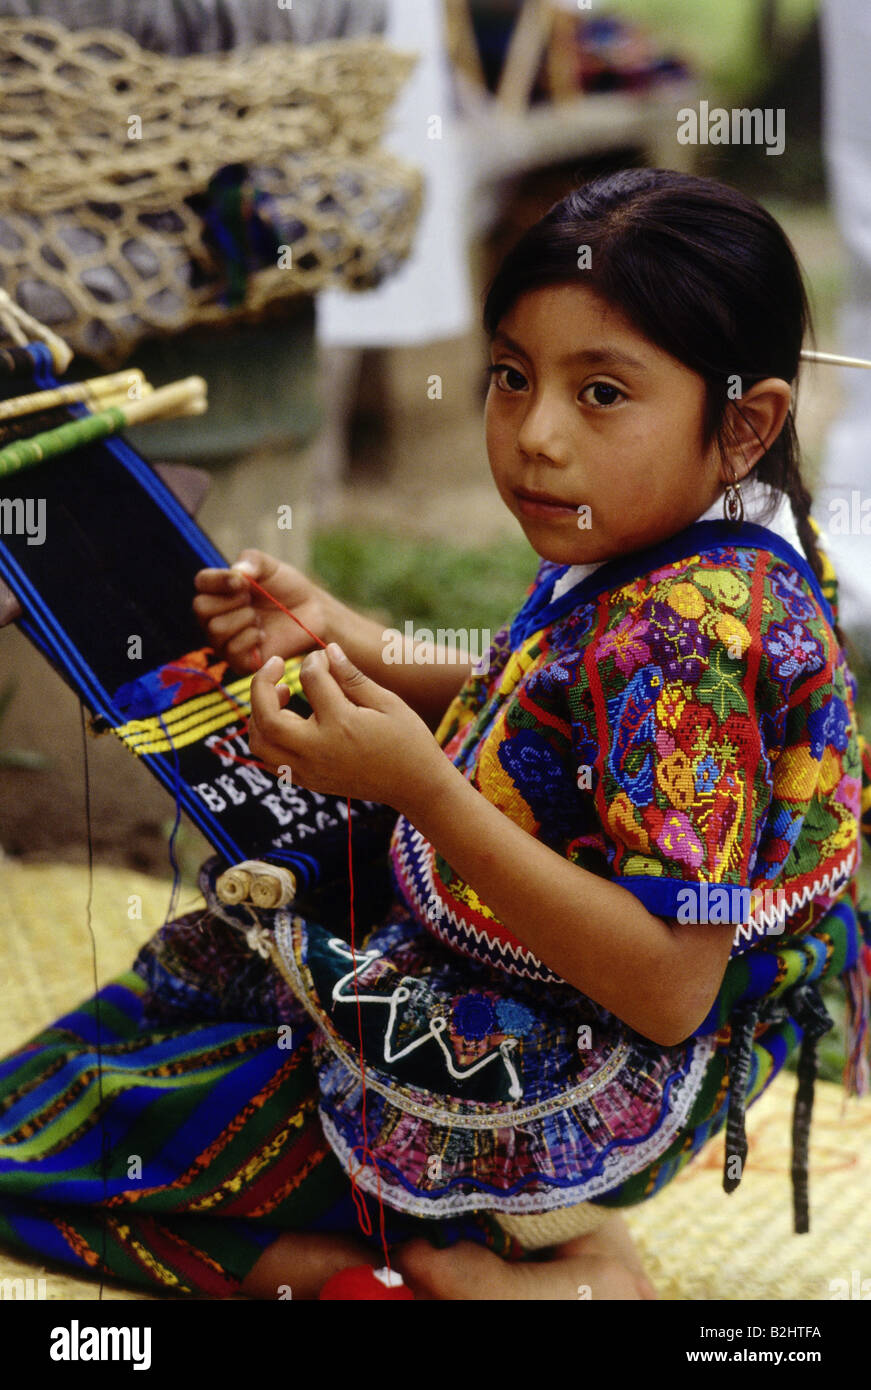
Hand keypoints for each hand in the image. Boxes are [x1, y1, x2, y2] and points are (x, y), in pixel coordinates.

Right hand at [192, 549, 328, 672]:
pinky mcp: (238, 662)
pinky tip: (263, 634)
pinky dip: (251, 638)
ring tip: (259, 618)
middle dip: (233, 600)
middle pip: (202, 607)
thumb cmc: (286, 588)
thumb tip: (238, 572)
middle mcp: (213, 617)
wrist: (311, 612)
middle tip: (253, 601)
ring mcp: (224, 641)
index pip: (201, 582)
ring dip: (245, 619)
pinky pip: (232, 651)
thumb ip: (252, 560)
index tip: (244, 581)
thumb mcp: (270, 566)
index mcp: (216, 591)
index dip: (219, 580)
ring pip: (216, 629)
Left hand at [248, 644, 445, 811]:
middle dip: (261, 685)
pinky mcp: (308, 781)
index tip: (325, 657)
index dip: (315, 660)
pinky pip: (269, 760)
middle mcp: (318, 750)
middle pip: (266, 716)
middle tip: (274, 664)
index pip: (311, 679)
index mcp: (341, 724)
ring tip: (278, 692)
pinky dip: (266, 737)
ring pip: (259, 743)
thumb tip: (327, 650)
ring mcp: (309, 770)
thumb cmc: (407, 740)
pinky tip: (284, 719)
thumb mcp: (386, 702)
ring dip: (258, 713)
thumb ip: (352, 677)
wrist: (416, 787)